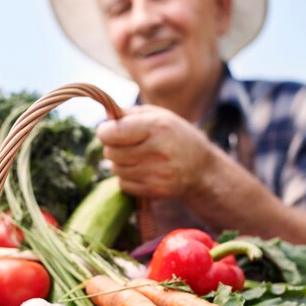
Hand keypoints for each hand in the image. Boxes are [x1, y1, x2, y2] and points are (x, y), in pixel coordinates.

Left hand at [97, 105, 212, 199]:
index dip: (105, 131)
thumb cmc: (174, 136)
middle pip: (110, 152)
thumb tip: (104, 119)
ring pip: (115, 169)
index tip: (109, 130)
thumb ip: (129, 114)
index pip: (113, 132)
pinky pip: (123, 184)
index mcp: (157, 127)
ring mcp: (156, 174)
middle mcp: (158, 151)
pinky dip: (127, 178)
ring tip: (138, 157)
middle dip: (113, 147)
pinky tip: (142, 171)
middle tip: (127, 144)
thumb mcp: (159, 115)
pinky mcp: (154, 191)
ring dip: (120, 163)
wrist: (201, 169)